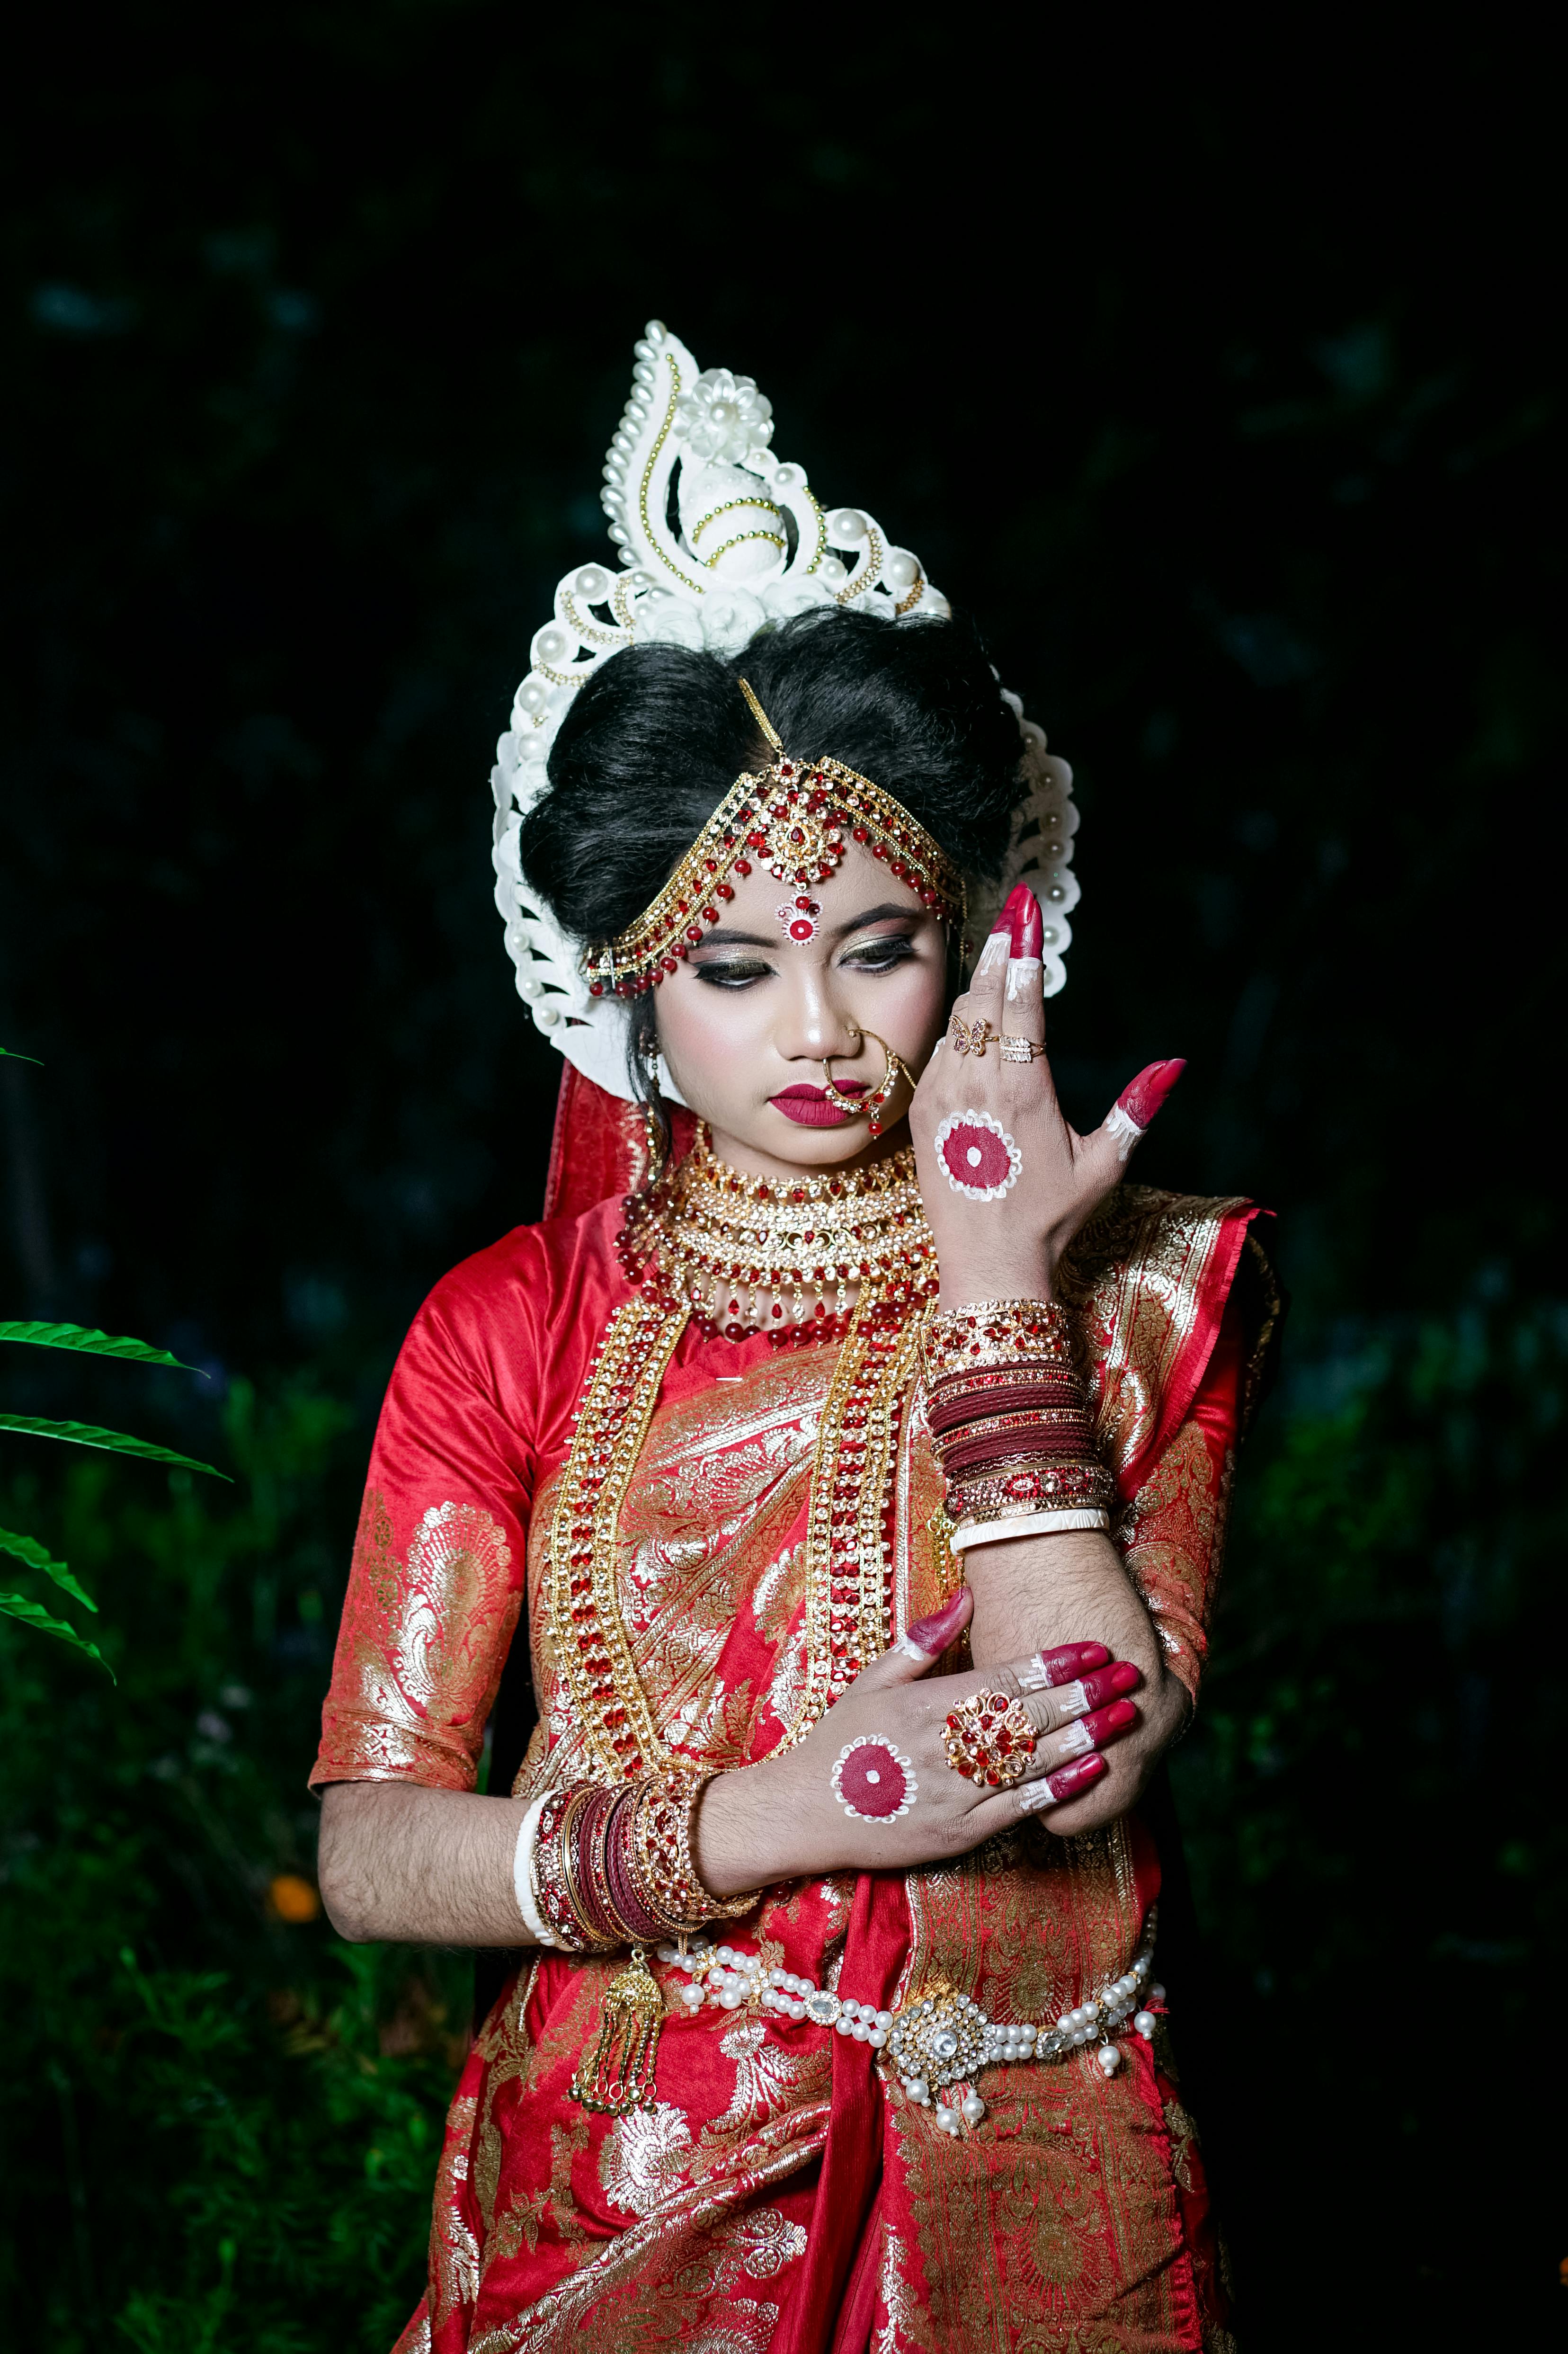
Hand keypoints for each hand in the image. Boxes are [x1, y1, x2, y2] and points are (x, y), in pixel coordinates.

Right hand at [693, 1590, 1146, 1894]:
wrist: (806, 1813)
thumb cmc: (843, 1740)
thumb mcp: (873, 1679)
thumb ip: (924, 1639)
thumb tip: (967, 1596)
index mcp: (927, 1703)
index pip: (1005, 1678)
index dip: (1055, 1663)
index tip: (1095, 1648)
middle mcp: (946, 1745)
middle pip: (1030, 1716)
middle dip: (1085, 1694)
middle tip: (1132, 1675)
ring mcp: (955, 1791)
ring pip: (1033, 1761)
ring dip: (1086, 1737)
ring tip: (1126, 1718)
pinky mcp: (960, 1831)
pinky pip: (1020, 1808)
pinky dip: (1059, 1790)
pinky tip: (1094, 1773)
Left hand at [910, 882, 1184, 1301]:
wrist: (988, 1261)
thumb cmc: (1051, 1216)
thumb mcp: (1105, 1165)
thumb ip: (1137, 1109)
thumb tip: (1175, 1064)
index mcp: (1024, 1089)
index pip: (1022, 1001)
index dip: (1025, 951)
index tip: (1027, 912)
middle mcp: (977, 1084)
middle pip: (984, 996)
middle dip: (1002, 952)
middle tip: (1013, 914)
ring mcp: (943, 1094)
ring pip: (958, 1020)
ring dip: (981, 989)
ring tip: (1001, 959)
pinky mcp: (922, 1110)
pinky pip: (939, 1051)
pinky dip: (959, 1030)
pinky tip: (977, 1024)